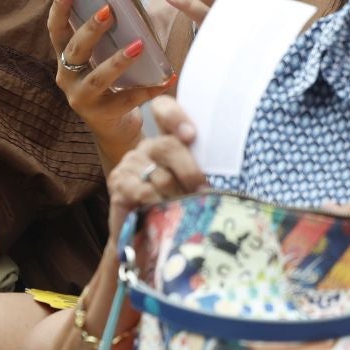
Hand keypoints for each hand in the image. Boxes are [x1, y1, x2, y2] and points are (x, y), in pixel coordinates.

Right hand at [47, 0, 172, 165]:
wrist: (113, 129)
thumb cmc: (109, 85)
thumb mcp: (99, 60)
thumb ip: (104, 39)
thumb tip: (124, 4)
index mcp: (66, 59)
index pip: (56, 31)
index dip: (59, 10)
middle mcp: (67, 77)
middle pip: (75, 50)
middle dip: (91, 29)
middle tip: (109, 11)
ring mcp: (82, 99)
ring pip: (97, 78)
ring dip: (118, 60)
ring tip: (138, 45)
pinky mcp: (102, 115)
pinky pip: (127, 100)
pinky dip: (148, 89)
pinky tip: (165, 79)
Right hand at [106, 96, 209, 240]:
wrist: (143, 239)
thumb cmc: (177, 208)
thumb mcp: (194, 187)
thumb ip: (205, 173)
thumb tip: (229, 171)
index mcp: (169, 141)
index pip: (164, 110)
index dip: (175, 116)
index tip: (190, 135)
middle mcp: (148, 147)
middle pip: (169, 145)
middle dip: (190, 172)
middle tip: (202, 193)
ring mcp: (131, 164)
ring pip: (160, 175)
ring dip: (177, 196)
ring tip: (186, 211)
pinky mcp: (120, 184)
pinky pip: (144, 192)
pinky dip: (158, 205)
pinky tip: (163, 214)